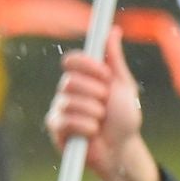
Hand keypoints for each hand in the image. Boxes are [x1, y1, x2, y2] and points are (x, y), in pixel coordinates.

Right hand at [45, 29, 160, 180]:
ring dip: (92, 113)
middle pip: (69, 81)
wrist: (120, 149)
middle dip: (94, 94)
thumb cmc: (123, 118)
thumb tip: (113, 31)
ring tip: (100, 122)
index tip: (105, 75)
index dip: (87, 66)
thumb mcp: (123, 85)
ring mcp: (60, 110)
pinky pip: (65, 120)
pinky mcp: (56, 130)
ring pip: (68, 102)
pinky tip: (92, 133)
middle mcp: (68, 91)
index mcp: (84, 78)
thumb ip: (115, 59)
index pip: (72, 61)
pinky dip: (84, 126)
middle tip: (105, 105)